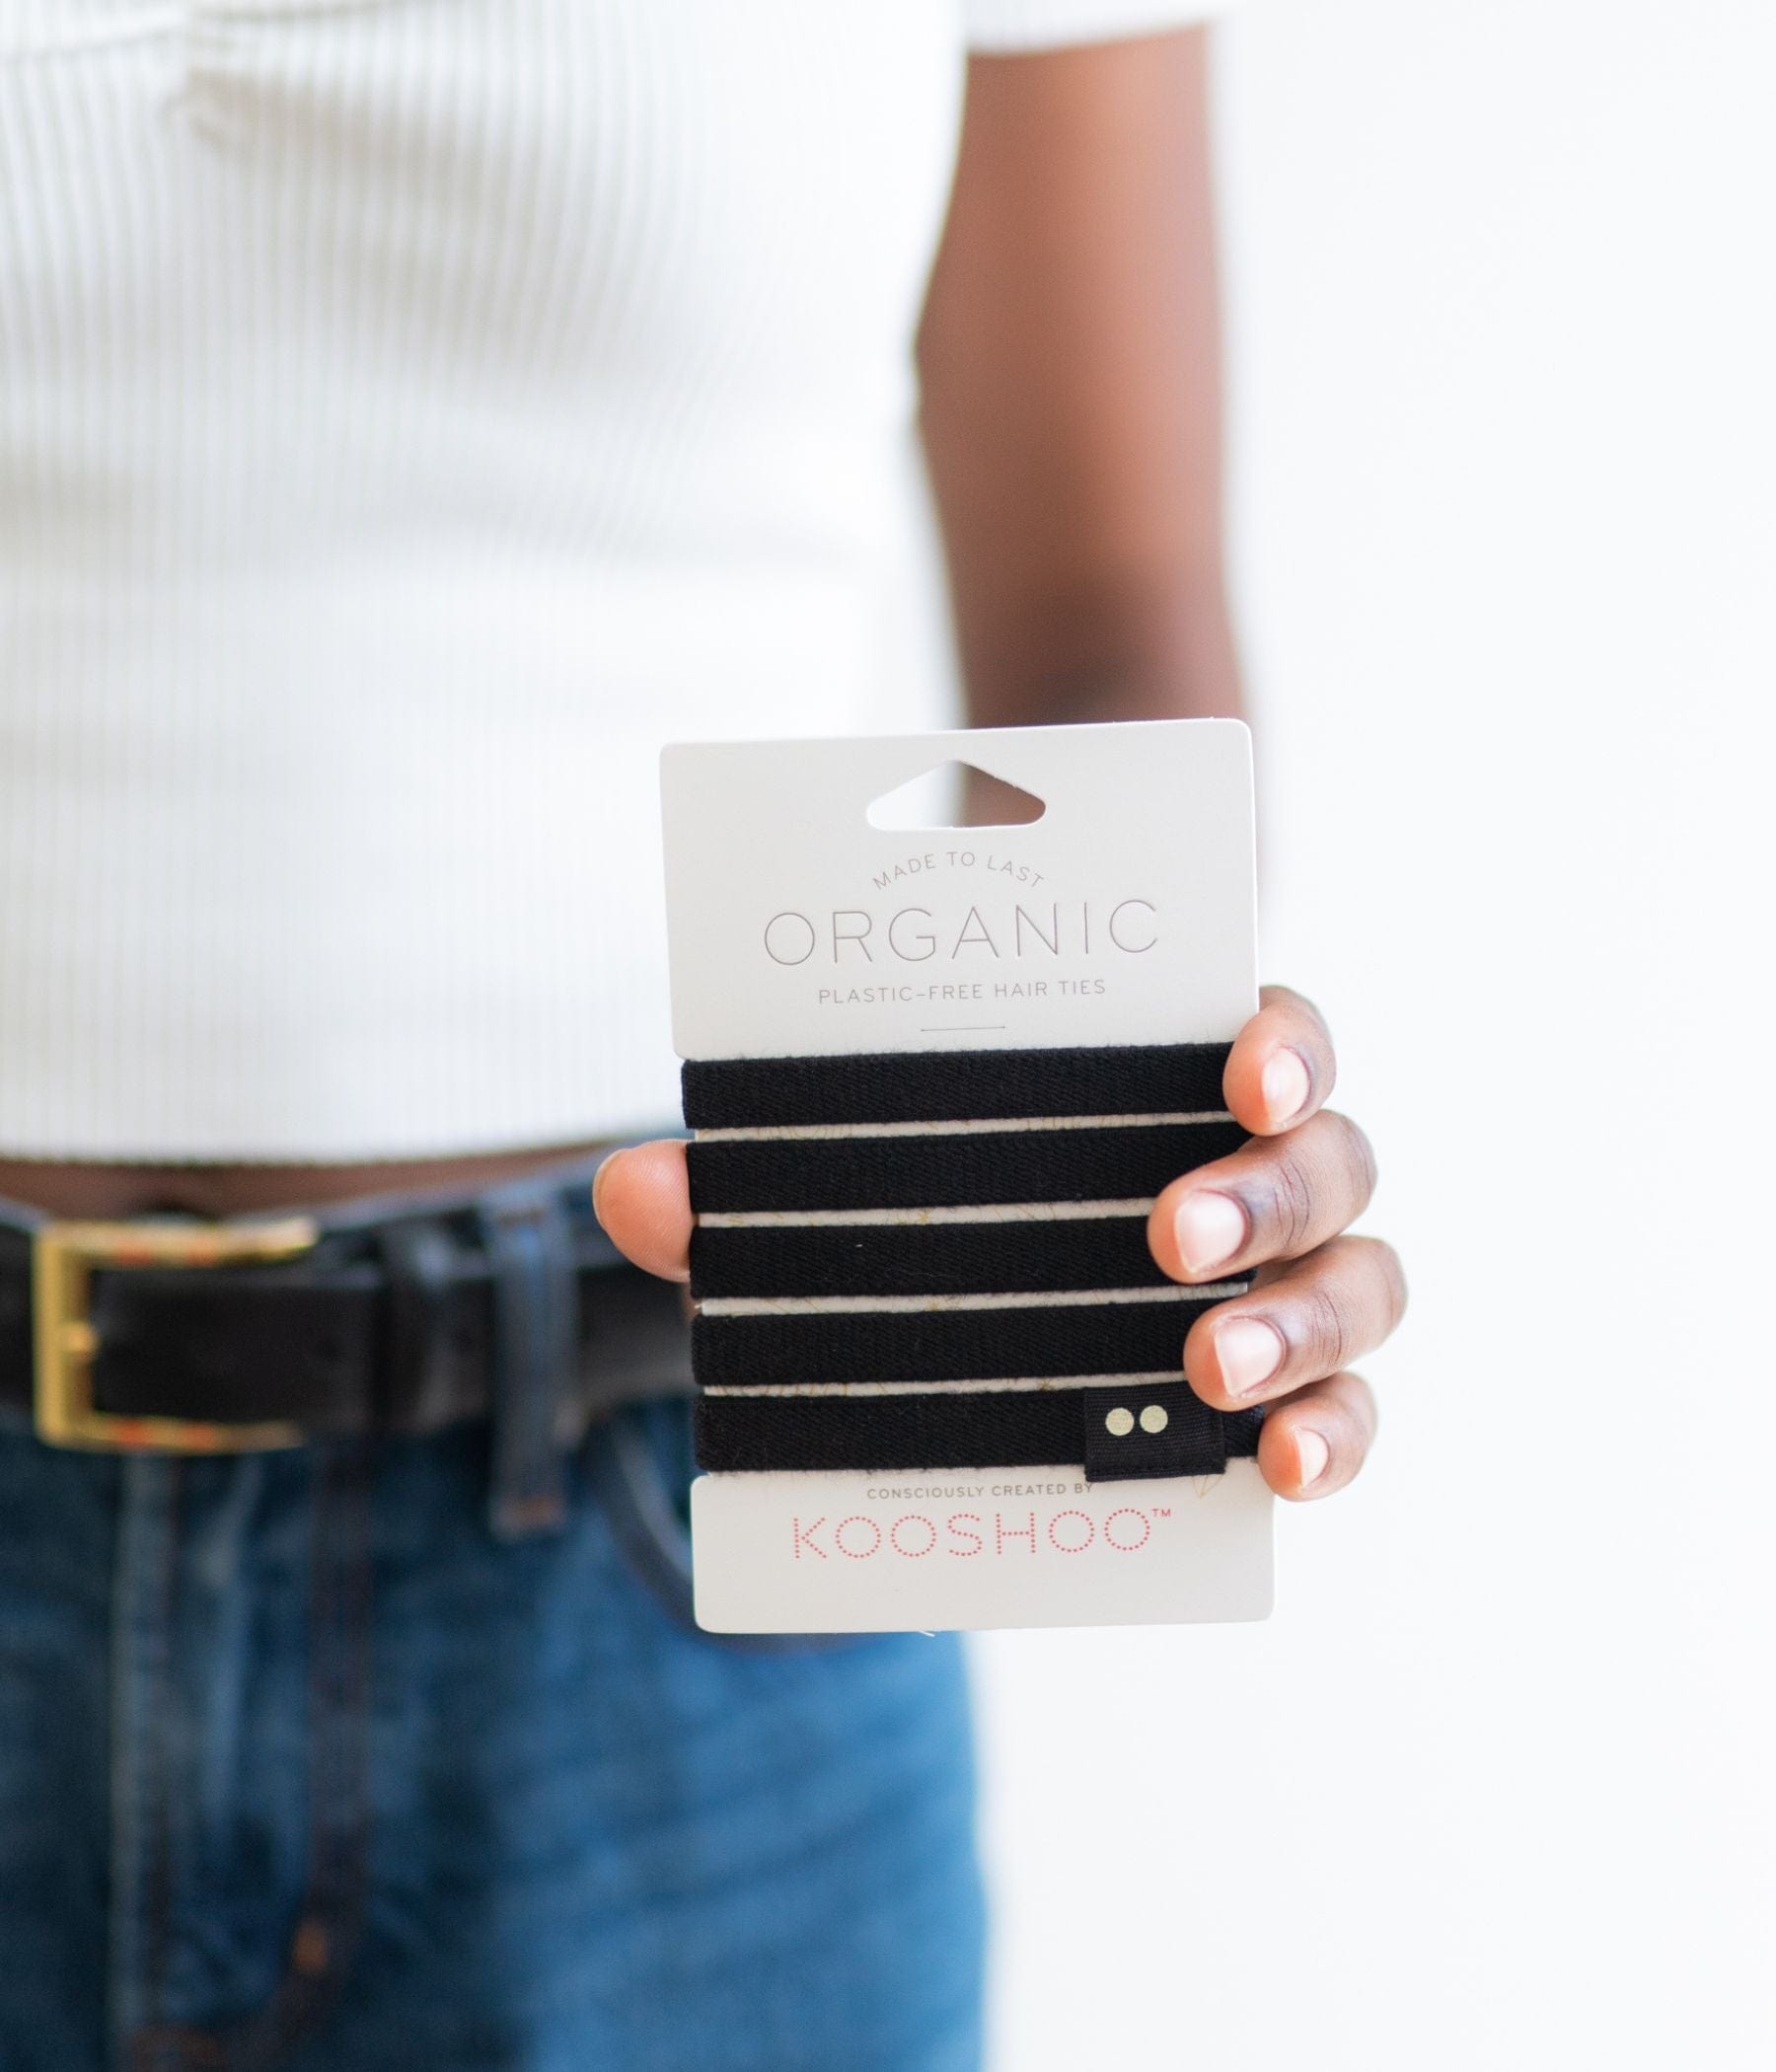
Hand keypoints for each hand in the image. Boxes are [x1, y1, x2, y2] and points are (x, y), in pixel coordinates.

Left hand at [593, 985, 1403, 1501]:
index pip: (1270, 1033)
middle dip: (1268, 1192)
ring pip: (1363, 1284)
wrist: (950, 1349)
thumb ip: (745, 1198)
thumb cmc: (925, 1224)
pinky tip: (1277, 1475)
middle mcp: (1259, 1171)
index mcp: (1171, 1085)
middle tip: (1170, 1238)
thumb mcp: (831, 1208)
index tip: (1233, 1070)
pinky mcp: (1284, 1400)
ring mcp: (1287, 1288)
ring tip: (1205, 1370)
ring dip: (1301, 1324)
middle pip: (1330, 1158)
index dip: (1279, 1042)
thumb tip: (641, 1191)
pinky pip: (1349, 1415)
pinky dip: (1330, 1439)